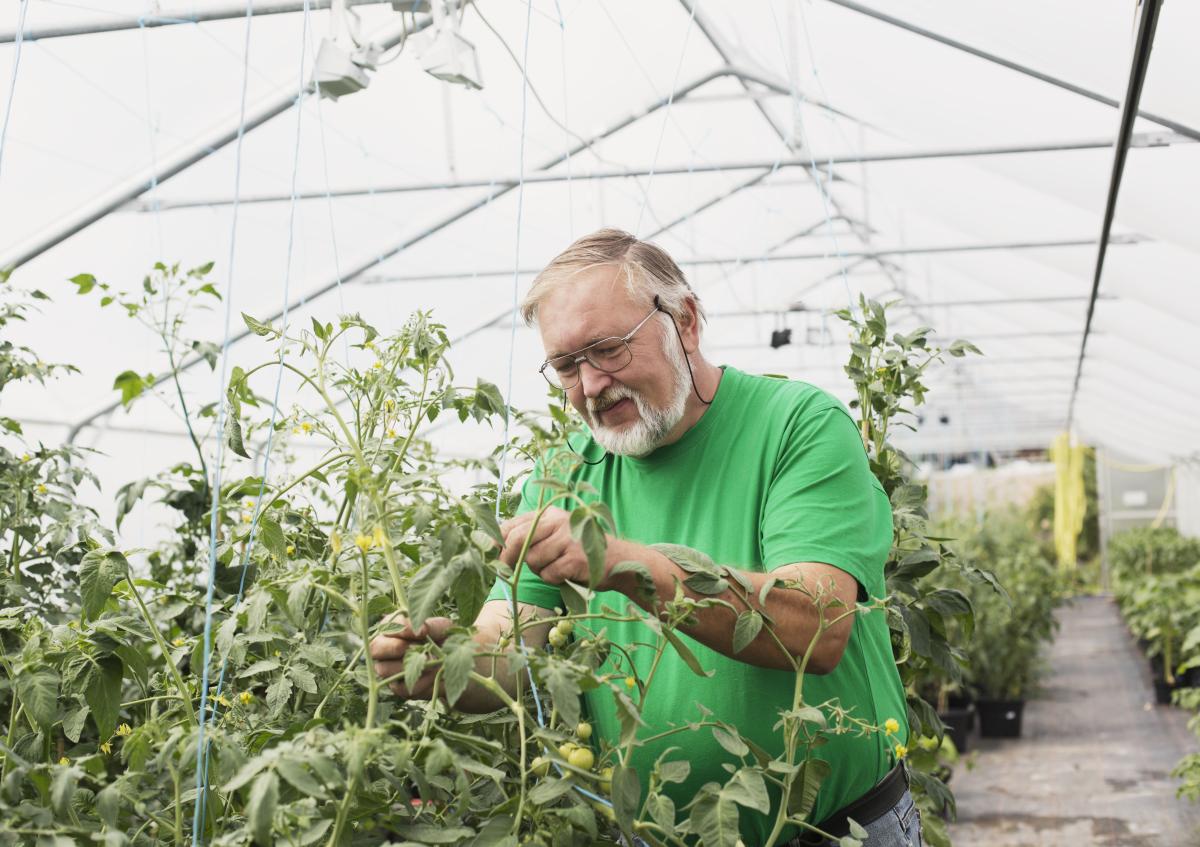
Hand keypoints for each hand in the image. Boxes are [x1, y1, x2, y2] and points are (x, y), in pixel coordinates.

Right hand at [369, 614, 452, 699]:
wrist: (458, 664)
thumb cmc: (446, 639)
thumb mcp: (442, 628)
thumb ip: (430, 626)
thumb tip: (420, 630)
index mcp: (393, 627)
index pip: (387, 625)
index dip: (403, 628)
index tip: (424, 632)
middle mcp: (384, 647)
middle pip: (374, 647)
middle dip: (394, 648)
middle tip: (416, 648)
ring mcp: (387, 668)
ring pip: (383, 668)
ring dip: (408, 666)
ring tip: (432, 661)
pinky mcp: (397, 687)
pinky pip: (399, 687)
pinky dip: (419, 682)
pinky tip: (433, 675)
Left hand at [499, 507, 613, 588]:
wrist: (619, 561)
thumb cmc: (581, 550)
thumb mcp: (557, 534)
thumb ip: (532, 535)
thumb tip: (497, 547)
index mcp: (550, 514)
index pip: (512, 524)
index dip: (496, 541)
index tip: (490, 556)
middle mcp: (558, 521)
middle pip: (518, 539)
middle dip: (507, 558)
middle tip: (505, 572)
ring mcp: (567, 539)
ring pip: (533, 560)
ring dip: (538, 570)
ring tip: (555, 567)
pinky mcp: (575, 558)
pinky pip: (548, 574)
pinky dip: (552, 579)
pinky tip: (567, 574)